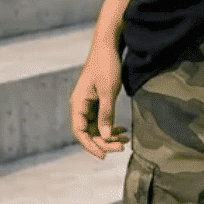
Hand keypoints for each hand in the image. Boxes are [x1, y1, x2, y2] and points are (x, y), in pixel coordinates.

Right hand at [70, 42, 129, 159]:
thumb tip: (106, 136)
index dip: (90, 146)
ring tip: (126, 139)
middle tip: (122, 146)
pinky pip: (101, 120)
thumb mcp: (108, 91)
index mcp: (78, 103)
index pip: (79, 131)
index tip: (104, 156)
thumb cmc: (106, 66)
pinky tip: (123, 130)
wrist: (107, 47)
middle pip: (89, 132)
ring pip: (96, 128)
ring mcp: (88, 104)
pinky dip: (111, 127)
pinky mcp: (96, 102)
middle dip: (105, 142)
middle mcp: (80, 106)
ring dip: (109, 136)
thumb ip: (106, 114)